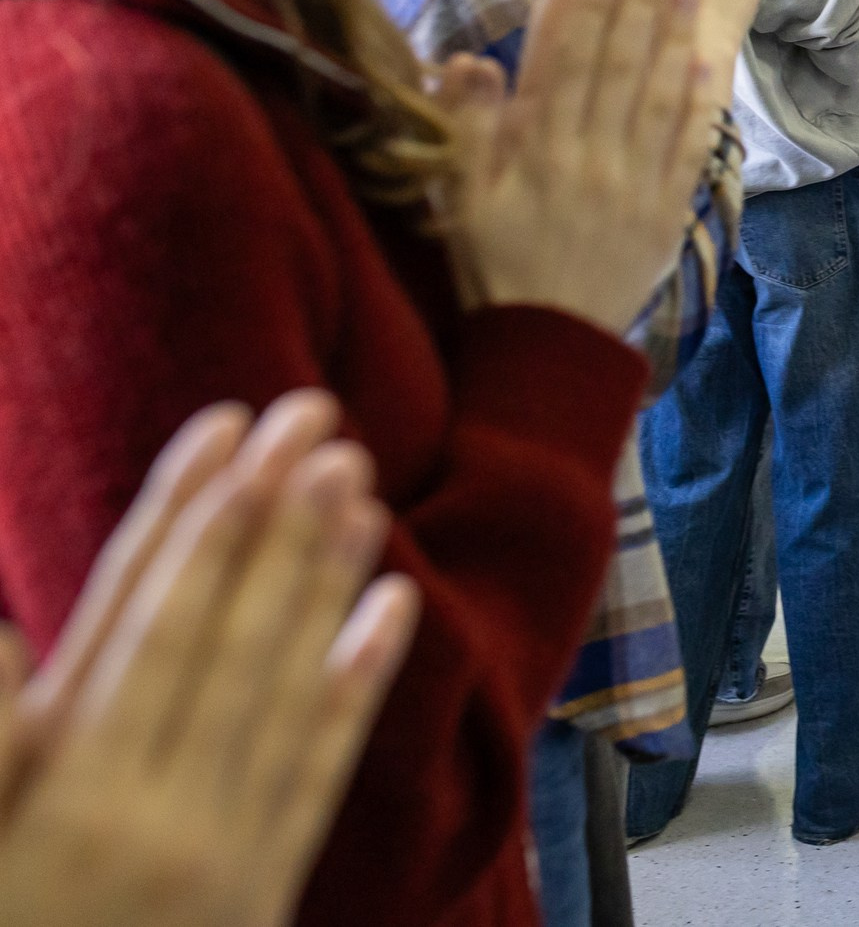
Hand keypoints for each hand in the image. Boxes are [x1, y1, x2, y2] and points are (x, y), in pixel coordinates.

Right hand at [0, 393, 417, 926]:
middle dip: (267, 517)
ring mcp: (212, 853)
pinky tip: (390, 606)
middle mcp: (144, 812)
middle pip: (218, 633)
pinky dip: (353, 684)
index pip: (132, 621)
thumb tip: (8, 633)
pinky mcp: (256, 893)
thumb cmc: (12, 924)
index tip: (224, 430)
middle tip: (316, 413)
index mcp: (60, 788)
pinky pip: (313, 772)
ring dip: (319, 574)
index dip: (180, 520)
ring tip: (357, 478)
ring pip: (278, 684)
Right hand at [434, 0, 719, 331]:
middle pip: (614, 61)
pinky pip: (687, 148)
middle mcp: (588, 158)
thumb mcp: (459, 200)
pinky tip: (704, 62)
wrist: (547, 347)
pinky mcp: (667, 211)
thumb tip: (467, 59)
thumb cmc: (494, 265)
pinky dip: (696, 103)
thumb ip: (465, 128)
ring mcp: (633, 183)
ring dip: (669, 34)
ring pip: (655, 93)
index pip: (559, 56)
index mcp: (534, 150)